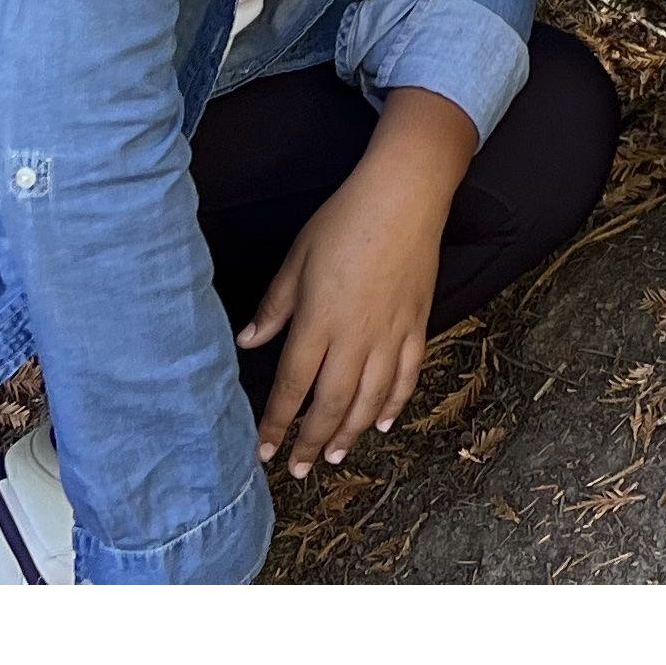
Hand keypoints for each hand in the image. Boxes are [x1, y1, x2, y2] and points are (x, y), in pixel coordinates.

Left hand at [238, 158, 447, 471]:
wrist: (403, 196)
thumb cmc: (344, 220)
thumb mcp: (298, 259)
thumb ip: (274, 306)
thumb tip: (248, 342)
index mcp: (319, 321)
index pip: (293, 386)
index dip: (277, 423)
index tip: (263, 449)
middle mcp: (356, 337)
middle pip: (331, 404)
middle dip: (312, 442)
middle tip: (299, 468)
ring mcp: (391, 334)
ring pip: (371, 400)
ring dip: (351, 433)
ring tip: (335, 455)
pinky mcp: (417, 325)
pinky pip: (407, 376)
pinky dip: (395, 405)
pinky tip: (383, 423)